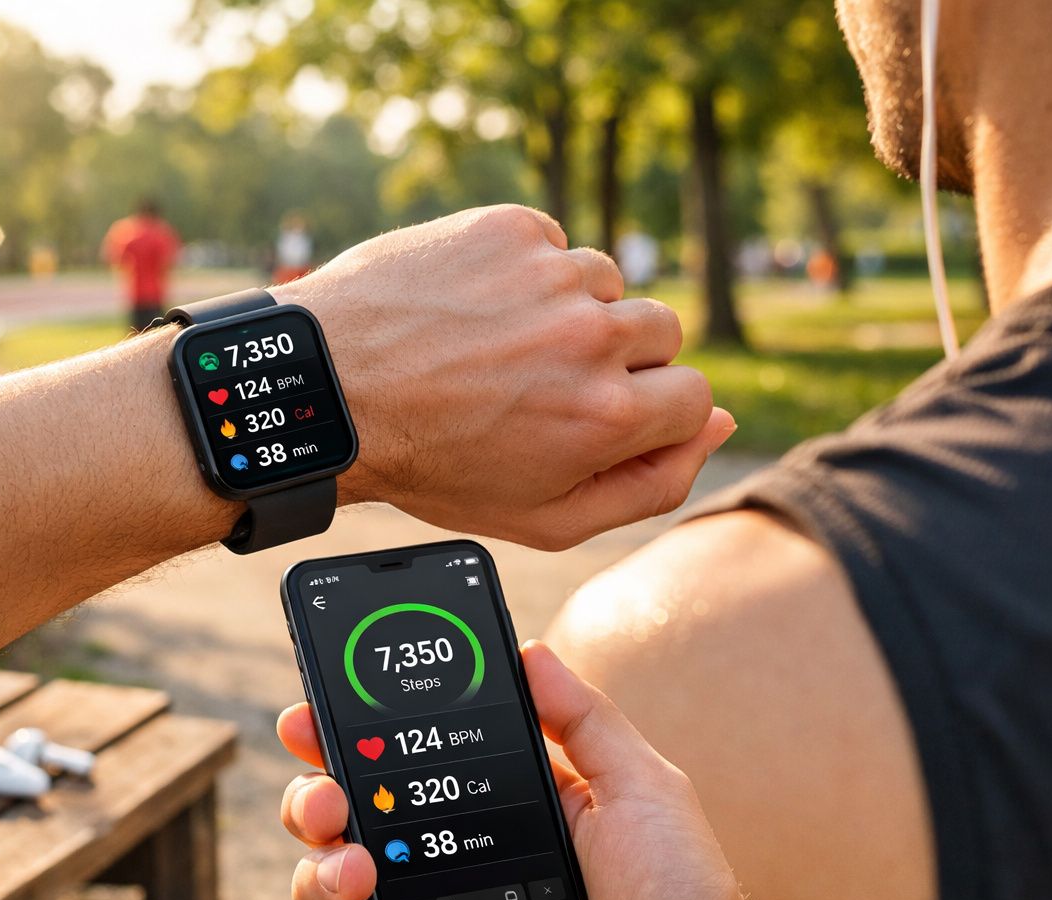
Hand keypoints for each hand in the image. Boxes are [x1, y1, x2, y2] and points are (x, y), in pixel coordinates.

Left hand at [270, 206, 733, 548]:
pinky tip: (472, 308)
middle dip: (613, 359)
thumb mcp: (544, 517)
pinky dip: (521, 273)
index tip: (592, 416)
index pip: (694, 397)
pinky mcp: (507, 229)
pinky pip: (550, 245)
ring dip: (567, 311)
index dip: (645, 412)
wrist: (329, 393)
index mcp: (608, 415)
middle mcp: (591, 337)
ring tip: (494, 346)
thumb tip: (722, 422)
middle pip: (660, 333)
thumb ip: (651, 483)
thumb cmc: (432, 464)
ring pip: (604, 283)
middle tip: (536, 383)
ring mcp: (549, 275)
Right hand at [277, 641, 854, 899]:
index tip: (308, 716)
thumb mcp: (638, 786)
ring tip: (356, 867)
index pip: (394, 766)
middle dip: (313, 801)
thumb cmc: (682, 896)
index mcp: (485, 812)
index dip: (341, 739)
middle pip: (344, 827)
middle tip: (329, 795)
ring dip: (321, 873)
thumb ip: (582, 717)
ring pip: (330, 898)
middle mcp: (446, 868)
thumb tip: (528, 649)